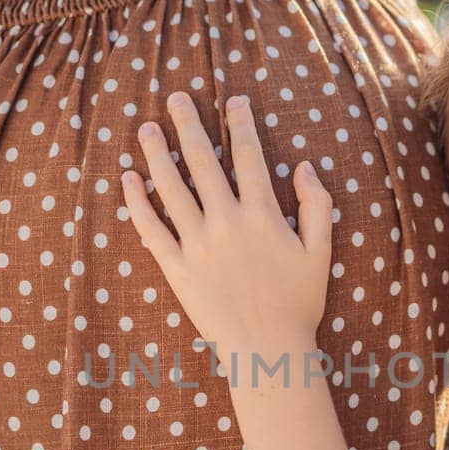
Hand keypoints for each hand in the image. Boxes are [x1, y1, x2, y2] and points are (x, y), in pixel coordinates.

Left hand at [121, 91, 333, 364]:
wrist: (267, 350)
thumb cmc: (299, 304)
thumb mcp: (320, 251)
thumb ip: (315, 205)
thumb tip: (303, 166)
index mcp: (263, 215)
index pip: (249, 158)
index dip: (241, 124)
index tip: (233, 100)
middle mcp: (227, 223)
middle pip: (204, 162)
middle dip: (189, 126)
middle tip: (176, 98)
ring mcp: (198, 245)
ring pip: (172, 189)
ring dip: (157, 155)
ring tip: (147, 129)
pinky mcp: (177, 269)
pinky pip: (151, 229)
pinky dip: (137, 203)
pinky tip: (129, 180)